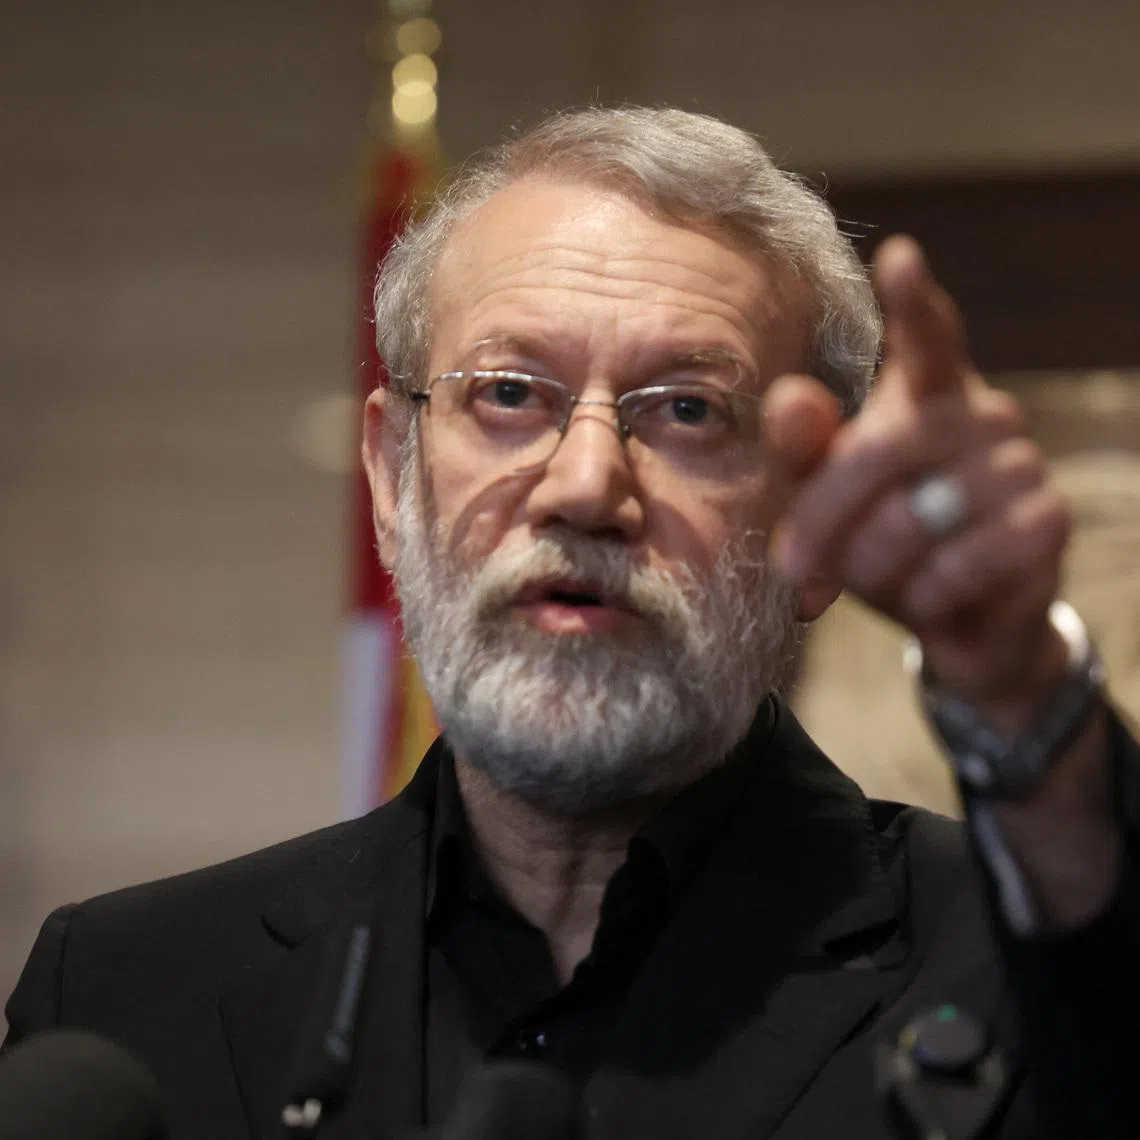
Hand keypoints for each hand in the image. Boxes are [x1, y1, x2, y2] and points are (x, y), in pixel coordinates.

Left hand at [766, 235, 1071, 729]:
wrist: (954, 618)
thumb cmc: (879, 538)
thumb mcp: (826, 496)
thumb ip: (803, 448)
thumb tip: (789, 397)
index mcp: (926, 393)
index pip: (926, 336)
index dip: (913, 302)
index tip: (898, 257)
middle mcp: (983, 414)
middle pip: (881, 449)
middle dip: (824, 518)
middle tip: (794, 565)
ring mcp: (1023, 465)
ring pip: (916, 516)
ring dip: (873, 566)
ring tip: (876, 579)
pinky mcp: (1048, 524)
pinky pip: (959, 562)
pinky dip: (923, 594)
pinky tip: (926, 598)